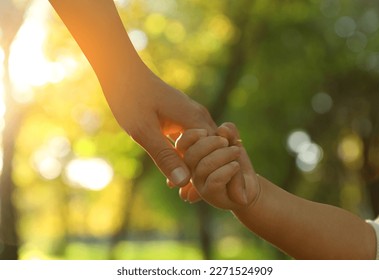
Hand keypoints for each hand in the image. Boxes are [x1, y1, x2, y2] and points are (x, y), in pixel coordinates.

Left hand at [106, 70, 216, 186]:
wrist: (121, 70)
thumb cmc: (130, 97)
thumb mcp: (144, 130)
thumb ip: (164, 156)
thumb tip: (182, 182)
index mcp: (194, 119)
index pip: (213, 154)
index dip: (206, 177)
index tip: (192, 197)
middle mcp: (197, 116)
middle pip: (210, 151)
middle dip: (201, 175)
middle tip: (187, 198)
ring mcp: (189, 114)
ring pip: (199, 146)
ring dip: (192, 166)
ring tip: (181, 190)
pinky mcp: (179, 115)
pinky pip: (189, 139)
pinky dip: (184, 156)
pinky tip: (173, 170)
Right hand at [176, 123, 259, 209]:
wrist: (248, 185)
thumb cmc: (236, 160)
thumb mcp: (234, 140)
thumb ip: (229, 131)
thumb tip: (221, 130)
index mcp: (192, 154)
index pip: (181, 145)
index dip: (191, 136)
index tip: (206, 131)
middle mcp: (192, 170)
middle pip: (190, 155)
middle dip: (210, 144)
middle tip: (226, 142)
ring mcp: (200, 183)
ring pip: (204, 167)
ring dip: (224, 155)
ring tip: (236, 152)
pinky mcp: (211, 195)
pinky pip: (215, 180)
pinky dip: (228, 170)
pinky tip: (236, 166)